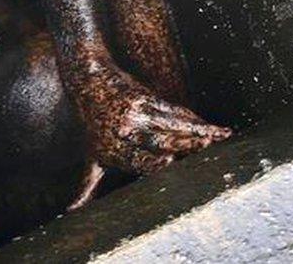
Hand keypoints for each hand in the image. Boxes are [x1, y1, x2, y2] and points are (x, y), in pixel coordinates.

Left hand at [73, 62, 231, 173]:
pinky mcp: (147, 98)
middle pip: (157, 139)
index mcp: (114, 150)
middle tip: (207, 148)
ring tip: (221, 138)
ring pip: (171, 123)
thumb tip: (70, 211)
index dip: (151, 160)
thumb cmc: (92, 125)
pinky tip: (212, 128)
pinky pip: (174, 111)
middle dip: (183, 144)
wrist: (88, 81)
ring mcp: (137, 113)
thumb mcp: (90, 156)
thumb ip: (88, 186)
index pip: (136, 159)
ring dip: (198, 131)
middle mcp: (125, 131)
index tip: (168, 161)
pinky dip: (194, 120)